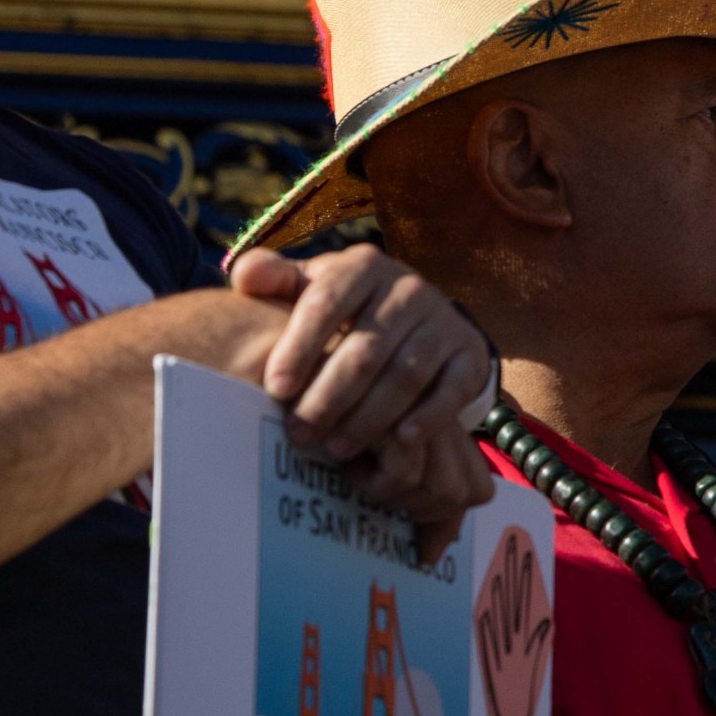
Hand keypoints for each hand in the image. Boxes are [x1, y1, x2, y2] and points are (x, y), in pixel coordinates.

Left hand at [223, 246, 498, 553]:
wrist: (416, 320)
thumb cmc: (344, 310)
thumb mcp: (308, 287)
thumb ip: (272, 278)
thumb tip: (245, 276)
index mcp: (362, 266)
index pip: (326, 303)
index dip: (300, 347)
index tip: (275, 389)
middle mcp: (409, 288)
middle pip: (366, 347)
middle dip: (329, 397)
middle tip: (299, 435)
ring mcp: (444, 321)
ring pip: (406, 374)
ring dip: (370, 417)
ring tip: (336, 449)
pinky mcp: (471, 355)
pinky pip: (451, 390)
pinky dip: (428, 417)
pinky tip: (401, 443)